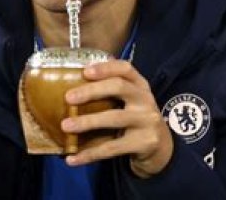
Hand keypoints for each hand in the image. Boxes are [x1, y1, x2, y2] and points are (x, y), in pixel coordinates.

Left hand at [61, 60, 173, 177]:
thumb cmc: (135, 116)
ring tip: (66, 126)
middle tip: (68, 98)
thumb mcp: (130, 100)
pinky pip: (112, 148)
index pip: (125, 69)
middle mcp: (146, 99)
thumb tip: (75, 78)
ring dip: (87, 122)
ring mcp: (147, 121)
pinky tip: (72, 159)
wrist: (160, 147)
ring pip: (114, 118)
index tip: (85, 71)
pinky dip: (90, 154)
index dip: (106, 68)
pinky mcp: (144, 143)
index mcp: (140, 85)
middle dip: (92, 91)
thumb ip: (110, 89)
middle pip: (119, 87)